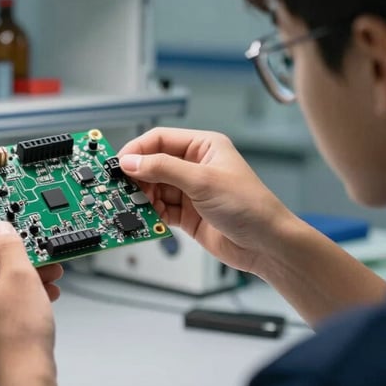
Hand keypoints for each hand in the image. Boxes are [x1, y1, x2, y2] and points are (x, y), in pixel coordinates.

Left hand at [0, 221, 63, 385]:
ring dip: (15, 278)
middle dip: (9, 257)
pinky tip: (40, 298)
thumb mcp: (20, 275)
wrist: (22, 383)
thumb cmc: (19, 333)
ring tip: (48, 277)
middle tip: (36, 253)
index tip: (1, 224)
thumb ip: (8, 245)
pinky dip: (10, 298)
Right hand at [118, 127, 294, 276]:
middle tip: (121, 188)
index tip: (119, 163)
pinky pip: (160, 209)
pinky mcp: (187, 214)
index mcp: (203, 146)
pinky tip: (148, 218)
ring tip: (134, 206)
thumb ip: (163, 169)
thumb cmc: (250, 206)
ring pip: (154, 188)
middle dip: (138, 177)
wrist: (266, 245)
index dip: (137, 150)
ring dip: (143, 198)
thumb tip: (132, 162)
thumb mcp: (202, 181)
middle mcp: (195, 166)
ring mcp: (190, 191)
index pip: (160, 140)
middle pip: (153, 164)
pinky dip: (151, 214)